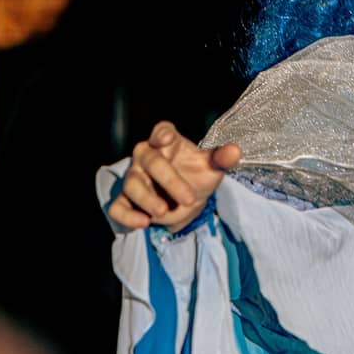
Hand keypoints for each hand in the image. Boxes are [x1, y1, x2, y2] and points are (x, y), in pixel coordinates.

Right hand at [107, 121, 241, 232]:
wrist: (187, 199)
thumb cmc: (196, 175)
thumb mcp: (212, 167)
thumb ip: (222, 158)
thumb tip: (235, 151)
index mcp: (167, 143)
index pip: (161, 130)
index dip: (161, 133)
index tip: (166, 139)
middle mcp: (147, 157)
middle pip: (150, 161)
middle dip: (168, 180)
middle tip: (188, 198)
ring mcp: (135, 178)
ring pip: (132, 184)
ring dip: (147, 199)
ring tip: (163, 212)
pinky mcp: (127, 200)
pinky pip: (118, 207)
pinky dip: (127, 216)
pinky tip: (143, 223)